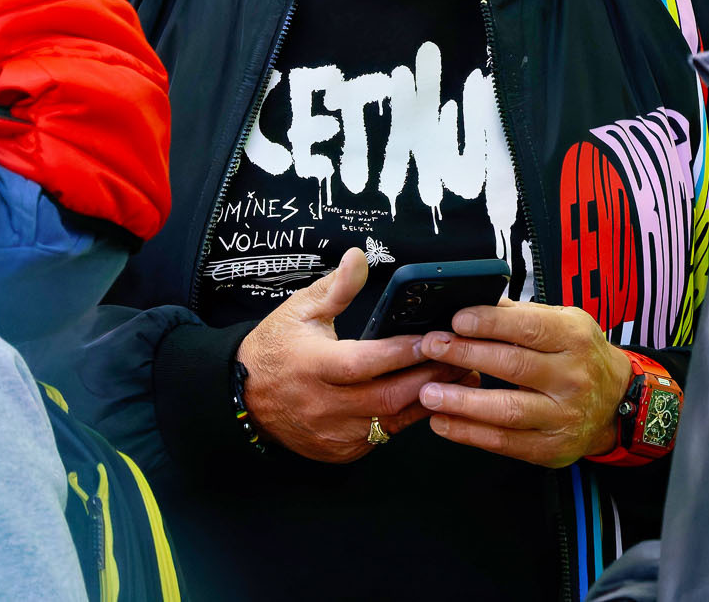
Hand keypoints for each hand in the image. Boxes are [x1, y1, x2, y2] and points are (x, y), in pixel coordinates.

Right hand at [237, 247, 476, 463]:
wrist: (244, 399)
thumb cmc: (276, 348)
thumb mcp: (300, 310)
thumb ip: (336, 287)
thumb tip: (360, 257)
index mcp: (315, 366)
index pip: (366, 362)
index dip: (402, 352)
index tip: (434, 338)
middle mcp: (325, 405)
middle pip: (388, 397)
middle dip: (429, 378)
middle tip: (464, 359)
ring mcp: (334, 434)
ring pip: (391, 422)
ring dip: (427, 400)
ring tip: (461, 379)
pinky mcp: (341, 452)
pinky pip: (382, 437)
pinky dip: (405, 418)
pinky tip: (430, 400)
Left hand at [416, 299, 633, 467]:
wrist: (617, 403)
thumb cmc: (579, 355)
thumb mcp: (563, 322)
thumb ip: (519, 314)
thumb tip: (473, 301)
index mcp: (574, 337)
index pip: (529, 328)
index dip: (490, 323)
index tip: (457, 320)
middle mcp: (573, 377)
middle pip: (514, 365)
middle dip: (467, 355)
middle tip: (432, 347)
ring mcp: (563, 416)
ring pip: (508, 409)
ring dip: (463, 402)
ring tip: (429, 393)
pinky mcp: (551, 448)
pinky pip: (505, 442)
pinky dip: (469, 434)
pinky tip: (442, 422)